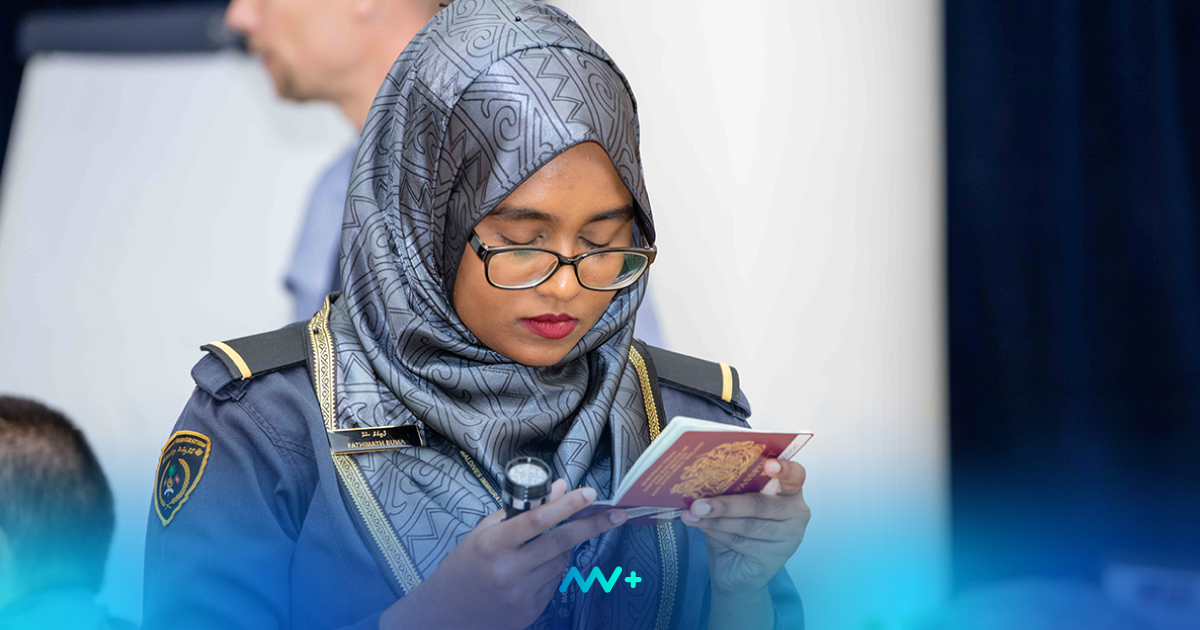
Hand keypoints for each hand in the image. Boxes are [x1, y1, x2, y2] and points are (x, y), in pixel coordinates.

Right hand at [379, 479, 627, 629]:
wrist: (444, 615)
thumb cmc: (462, 567)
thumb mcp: (484, 533)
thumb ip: (522, 511)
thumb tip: (559, 489)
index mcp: (494, 545)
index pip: (538, 520)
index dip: (567, 505)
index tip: (590, 493)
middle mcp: (510, 570)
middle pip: (561, 542)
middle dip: (593, 526)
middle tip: (617, 514)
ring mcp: (522, 594)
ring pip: (561, 562)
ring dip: (563, 548)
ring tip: (540, 547)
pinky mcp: (531, 611)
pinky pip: (555, 582)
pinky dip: (553, 569)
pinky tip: (533, 570)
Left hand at [681, 458, 809, 596]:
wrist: (736, 571)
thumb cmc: (738, 529)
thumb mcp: (736, 503)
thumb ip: (732, 490)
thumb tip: (704, 478)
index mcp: (790, 491)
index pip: (795, 476)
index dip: (783, 469)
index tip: (768, 464)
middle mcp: (796, 514)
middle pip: (761, 504)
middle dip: (726, 504)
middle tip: (698, 503)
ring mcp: (788, 538)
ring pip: (748, 525)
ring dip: (715, 520)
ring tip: (693, 513)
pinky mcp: (775, 559)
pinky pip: (742, 542)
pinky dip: (716, 532)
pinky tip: (699, 525)